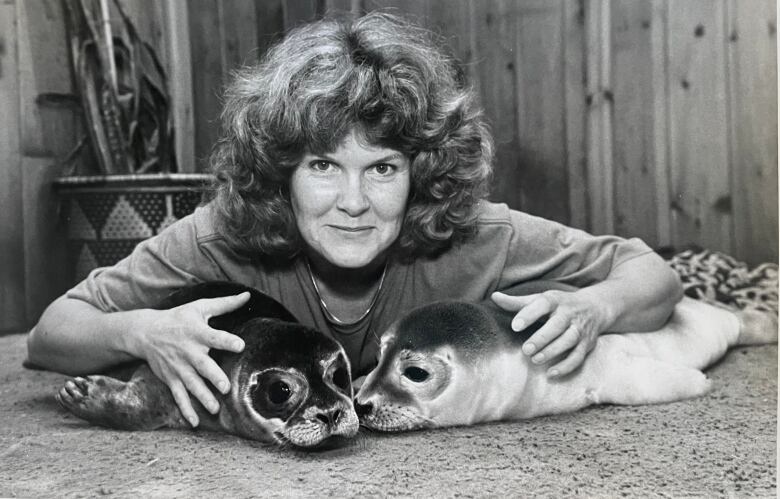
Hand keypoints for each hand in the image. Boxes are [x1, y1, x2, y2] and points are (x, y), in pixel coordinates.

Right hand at [126, 292, 249, 426]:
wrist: (145, 332)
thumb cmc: (179, 318)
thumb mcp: (200, 307)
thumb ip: (225, 304)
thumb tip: (247, 295)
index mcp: (197, 332)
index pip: (214, 336)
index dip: (227, 340)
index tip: (240, 345)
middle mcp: (189, 351)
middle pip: (203, 365)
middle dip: (213, 377)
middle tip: (225, 387)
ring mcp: (179, 367)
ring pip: (192, 385)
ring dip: (203, 397)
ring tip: (215, 409)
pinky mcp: (171, 378)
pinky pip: (179, 396)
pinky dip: (185, 410)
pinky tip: (194, 422)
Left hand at [491, 289, 609, 376]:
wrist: (596, 307)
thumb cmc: (560, 305)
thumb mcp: (540, 299)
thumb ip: (517, 302)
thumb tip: (494, 297)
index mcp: (555, 300)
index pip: (542, 304)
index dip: (528, 315)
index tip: (515, 326)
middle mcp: (569, 313)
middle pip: (557, 325)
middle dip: (542, 338)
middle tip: (525, 350)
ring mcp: (580, 329)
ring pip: (569, 341)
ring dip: (553, 351)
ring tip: (535, 360)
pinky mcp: (587, 344)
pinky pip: (578, 357)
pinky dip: (566, 366)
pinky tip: (551, 373)